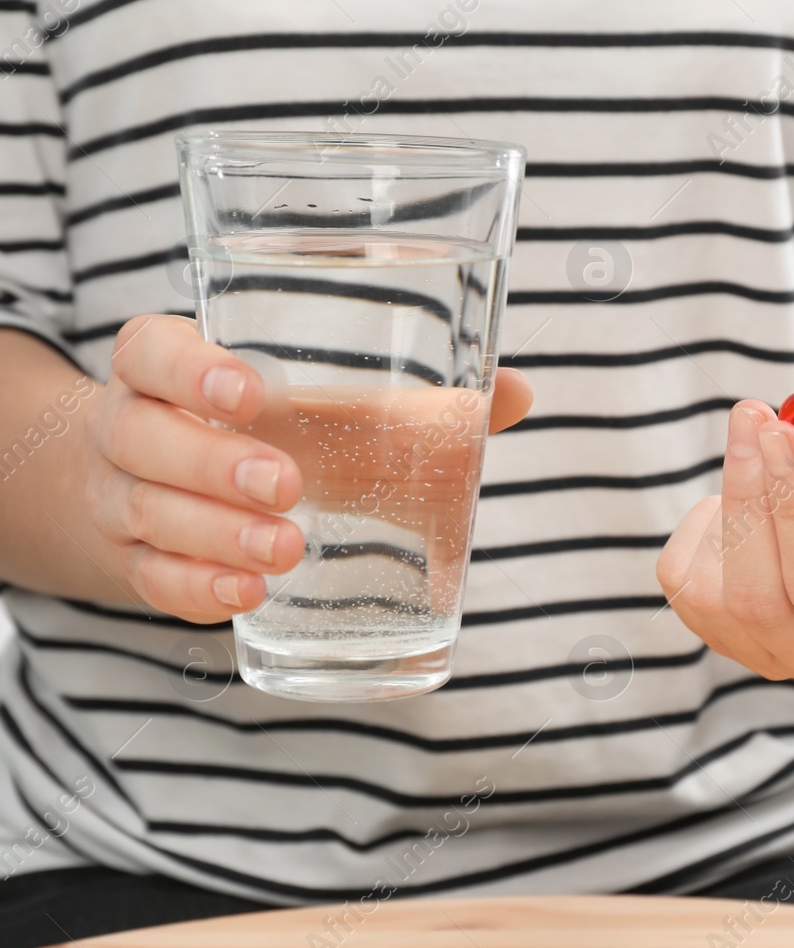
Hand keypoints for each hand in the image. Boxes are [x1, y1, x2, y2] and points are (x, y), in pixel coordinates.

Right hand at [82, 315, 532, 623]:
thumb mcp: (313, 405)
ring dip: (215, 535)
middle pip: (144, 437)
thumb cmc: (260, 434)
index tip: (253, 394)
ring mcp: (122, 501)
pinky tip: (247, 596)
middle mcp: (131, 429)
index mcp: (167, 370)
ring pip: (147, 513)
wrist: (148, 491)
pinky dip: (198, 589)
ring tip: (285, 550)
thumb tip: (517, 392)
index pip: (151, 351)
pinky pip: (151, 580)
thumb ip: (405, 400)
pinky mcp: (134, 564)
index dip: (191, 370)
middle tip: (288, 486)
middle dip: (214, 463)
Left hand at [657, 399, 793, 691]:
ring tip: (763, 457)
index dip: (793, 505)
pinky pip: (682, 582)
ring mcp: (774, 658)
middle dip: (748, 497)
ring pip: (711, 595)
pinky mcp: (728, 636)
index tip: (780, 429)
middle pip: (758, 599)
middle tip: (755, 415)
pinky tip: (747, 501)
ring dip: (726, 506)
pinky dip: (701, 526)